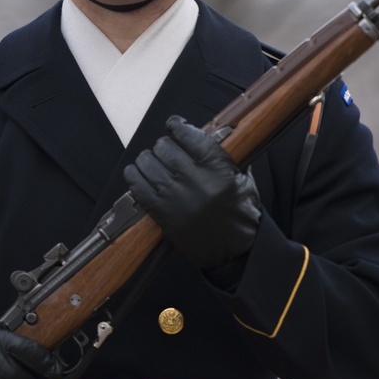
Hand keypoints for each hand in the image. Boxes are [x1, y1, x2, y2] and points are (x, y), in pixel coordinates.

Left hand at [123, 116, 261, 268]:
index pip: (191, 136)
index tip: (174, 124)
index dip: (178, 126)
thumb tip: (212, 137)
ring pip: (149, 163)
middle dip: (164, 144)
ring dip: (147, 158)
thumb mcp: (244, 182)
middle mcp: (196, 182)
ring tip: (150, 160)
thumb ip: (228, 159)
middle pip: (166, 147)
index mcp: (219, 170)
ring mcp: (177, 198)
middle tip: (165, 148)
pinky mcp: (163, 214)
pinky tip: (136, 173)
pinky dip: (134, 176)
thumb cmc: (241, 219)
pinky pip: (138, 187)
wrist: (235, 253)